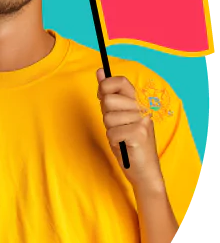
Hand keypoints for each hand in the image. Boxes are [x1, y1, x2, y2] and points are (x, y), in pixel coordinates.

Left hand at [96, 68, 163, 189]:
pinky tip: (122, 144)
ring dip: (109, 129)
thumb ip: (109, 95)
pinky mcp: (139, 134)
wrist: (143, 170)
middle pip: (109, 99)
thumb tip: (100, 72)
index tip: (102, 97)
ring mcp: (142, 121)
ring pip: (107, 117)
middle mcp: (142, 109)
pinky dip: (112, 140)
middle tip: (116, 125)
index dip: (106, 86)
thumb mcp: (117, 116)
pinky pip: (111, 132)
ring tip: (120, 136)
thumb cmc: (128, 142)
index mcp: (137, 102)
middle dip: (105, 114)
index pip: (121, 81)